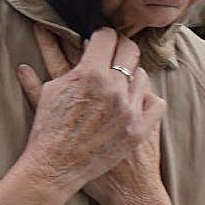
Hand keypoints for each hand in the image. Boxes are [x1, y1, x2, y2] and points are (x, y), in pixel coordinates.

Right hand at [12, 27, 163, 200]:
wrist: (55, 169)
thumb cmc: (48, 129)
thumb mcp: (51, 90)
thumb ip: (67, 64)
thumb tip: (64, 39)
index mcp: (89, 73)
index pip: (107, 36)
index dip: (101, 36)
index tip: (99, 41)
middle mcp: (113, 88)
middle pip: (130, 49)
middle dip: (120, 49)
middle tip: (113, 54)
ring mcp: (129, 109)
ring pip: (142, 75)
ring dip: (130, 77)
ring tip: (120, 84)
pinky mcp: (138, 129)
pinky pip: (156, 102)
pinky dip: (146, 100)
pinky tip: (135, 102)